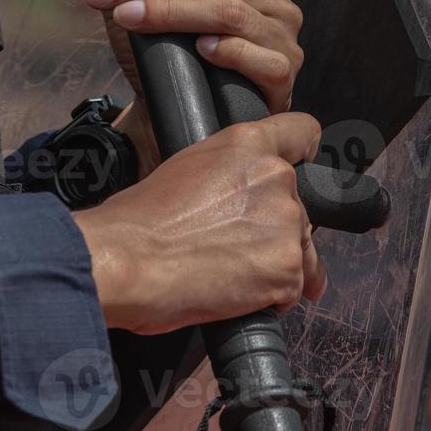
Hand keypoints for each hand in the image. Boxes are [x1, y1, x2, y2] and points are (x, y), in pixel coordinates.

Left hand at [65, 0, 304, 115]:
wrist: (183, 113)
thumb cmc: (169, 55)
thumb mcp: (135, 7)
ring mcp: (282, 33)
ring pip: (228, 10)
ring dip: (172, 12)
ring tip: (129, 18)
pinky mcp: (283, 72)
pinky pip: (258, 56)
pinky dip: (227, 50)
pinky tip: (198, 51)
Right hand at [72, 112, 327, 334]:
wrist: (127, 262)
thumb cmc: (138, 222)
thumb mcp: (185, 168)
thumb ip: (226, 174)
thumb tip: (234, 199)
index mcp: (247, 144)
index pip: (303, 132)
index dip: (303, 153)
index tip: (304, 166)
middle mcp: (276, 177)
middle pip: (300, 206)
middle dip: (276, 229)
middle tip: (237, 249)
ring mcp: (286, 223)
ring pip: (302, 250)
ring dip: (277, 265)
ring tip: (235, 279)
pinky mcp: (288, 268)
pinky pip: (294, 288)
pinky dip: (272, 298)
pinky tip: (237, 297)